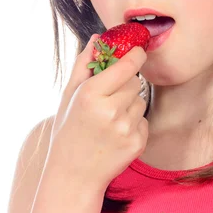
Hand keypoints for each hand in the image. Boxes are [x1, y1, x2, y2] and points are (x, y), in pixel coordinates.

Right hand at [46, 34, 148, 192]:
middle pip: (134, 82)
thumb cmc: (69, 131)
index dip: (135, 56)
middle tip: (108, 100)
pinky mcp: (138, 143)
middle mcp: (110, 111)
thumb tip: (98, 37)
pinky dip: (134, 124)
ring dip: (129, 106)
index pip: (126, 66)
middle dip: (124, 85)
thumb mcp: (69, 96)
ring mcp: (126, 129)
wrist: (74, 175)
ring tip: (109, 121)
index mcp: (91, 95)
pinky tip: (116, 135)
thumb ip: (84, 64)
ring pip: (140, 101)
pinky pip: (144, 121)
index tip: (139, 52)